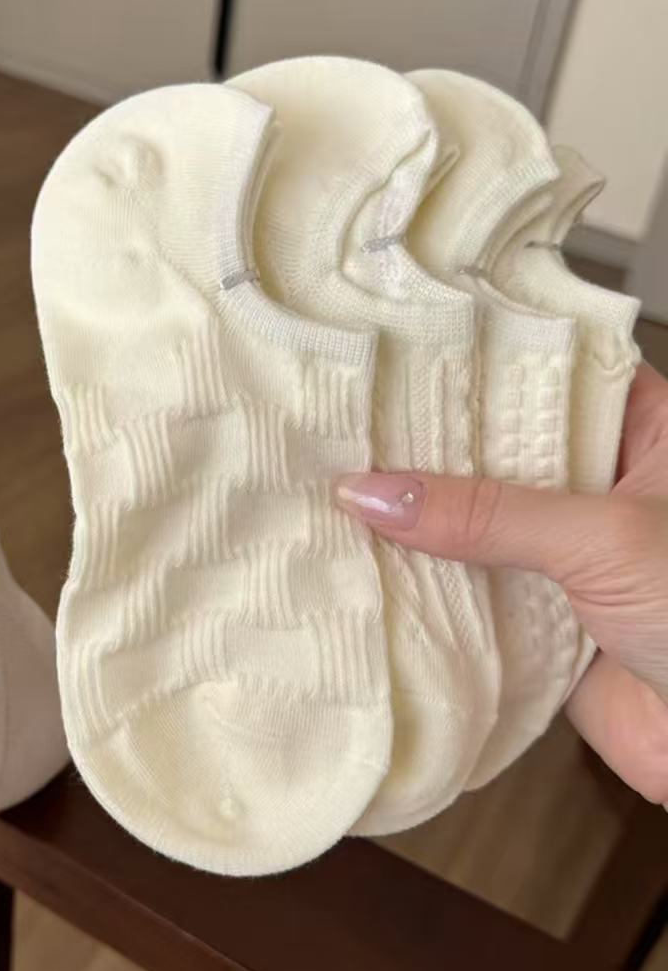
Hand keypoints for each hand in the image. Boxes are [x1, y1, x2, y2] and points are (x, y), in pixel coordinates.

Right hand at [333, 362, 667, 801]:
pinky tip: (362, 559)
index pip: (548, 369)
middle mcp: (604, 481)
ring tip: (334, 482)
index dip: (476, 359)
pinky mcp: (545, 618)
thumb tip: (369, 492)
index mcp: (646, 431)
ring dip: (421, 517)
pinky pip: (475, 589)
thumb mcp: (600, 537)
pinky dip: (428, 582)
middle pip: (503, 447)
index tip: (395, 353)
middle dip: (430, 443)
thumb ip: (486, 512)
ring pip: (482, 520)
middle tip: (343, 419)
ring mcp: (572, 552)